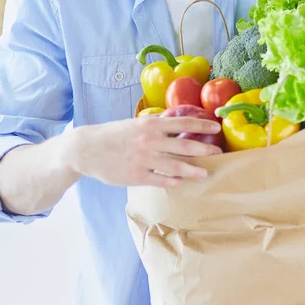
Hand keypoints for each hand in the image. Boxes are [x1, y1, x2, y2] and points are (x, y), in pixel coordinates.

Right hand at [63, 116, 222, 187]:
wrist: (85, 148)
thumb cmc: (113, 135)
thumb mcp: (135, 123)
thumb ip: (155, 124)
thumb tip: (175, 121)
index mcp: (150, 124)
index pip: (183, 122)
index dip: (202, 125)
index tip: (216, 127)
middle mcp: (150, 140)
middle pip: (185, 145)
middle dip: (204, 149)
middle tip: (218, 153)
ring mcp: (144, 159)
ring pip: (175, 166)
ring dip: (193, 170)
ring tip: (204, 173)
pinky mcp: (136, 176)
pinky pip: (160, 180)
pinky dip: (172, 181)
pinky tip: (180, 182)